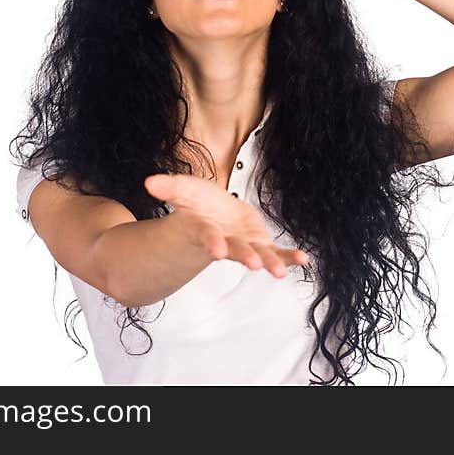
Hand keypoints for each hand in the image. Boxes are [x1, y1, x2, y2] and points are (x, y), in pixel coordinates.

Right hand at [144, 173, 309, 277]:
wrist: (211, 216)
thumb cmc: (197, 205)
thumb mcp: (183, 190)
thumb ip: (169, 187)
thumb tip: (149, 182)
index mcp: (206, 230)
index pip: (208, 236)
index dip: (211, 242)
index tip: (217, 250)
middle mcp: (227, 241)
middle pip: (236, 250)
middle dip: (244, 256)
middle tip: (254, 265)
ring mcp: (245, 245)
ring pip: (259, 256)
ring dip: (270, 263)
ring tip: (280, 272)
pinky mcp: (260, 245)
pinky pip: (277, 253)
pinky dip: (290, 257)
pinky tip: (304, 260)